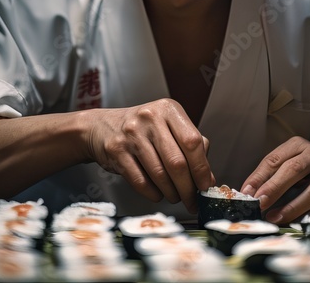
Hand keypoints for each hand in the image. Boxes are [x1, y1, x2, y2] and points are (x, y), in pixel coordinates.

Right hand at [83, 98, 213, 211]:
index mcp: (168, 109)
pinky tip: (158, 194)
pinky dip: (153, 194)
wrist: (101, 126)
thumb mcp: (168, 127)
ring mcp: (131, 134)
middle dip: (188, 187)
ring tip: (175, 197)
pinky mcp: (116, 150)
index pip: (193, 141)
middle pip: (176, 162)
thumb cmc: (142, 130)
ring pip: (159, 174)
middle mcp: (150, 118)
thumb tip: (208, 179)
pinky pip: (140, 181)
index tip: (205, 186)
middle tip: (192, 200)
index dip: (202, 168)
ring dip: (171, 192)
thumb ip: (190, 148)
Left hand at [241, 136, 309, 224]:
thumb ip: (264, 176)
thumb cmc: (297, 169)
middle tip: (260, 204)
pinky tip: (295, 224)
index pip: (276, 159)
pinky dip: (309, 218)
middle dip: (275, 189)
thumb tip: (247, 192)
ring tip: (274, 218)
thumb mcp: (280, 165)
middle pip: (295, 170)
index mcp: (298, 145)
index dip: (260, 177)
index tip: (248, 194)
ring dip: (292, 208)